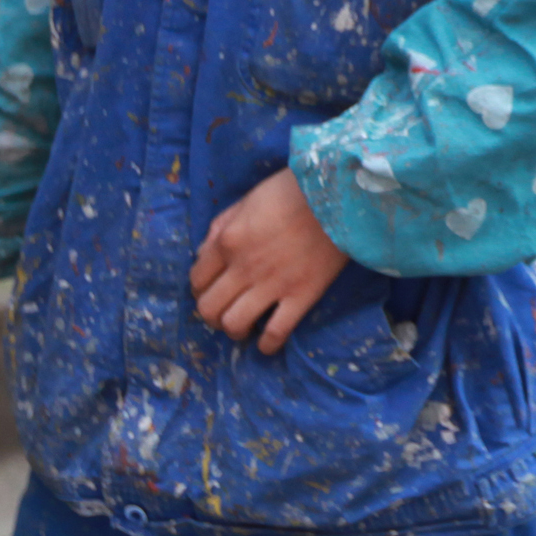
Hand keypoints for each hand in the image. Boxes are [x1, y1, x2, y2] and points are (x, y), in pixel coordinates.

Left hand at [189, 169, 349, 354]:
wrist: (338, 194)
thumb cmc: (293, 190)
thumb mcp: (248, 199)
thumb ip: (222, 225)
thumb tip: (205, 252)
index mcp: (228, 241)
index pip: (197, 278)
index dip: (200, 288)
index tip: (210, 289)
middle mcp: (243, 267)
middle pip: (209, 307)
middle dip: (210, 315)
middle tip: (223, 311)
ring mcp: (272, 284)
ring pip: (234, 324)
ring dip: (233, 330)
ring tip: (243, 326)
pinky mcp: (301, 295)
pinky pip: (276, 332)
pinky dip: (267, 345)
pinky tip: (267, 344)